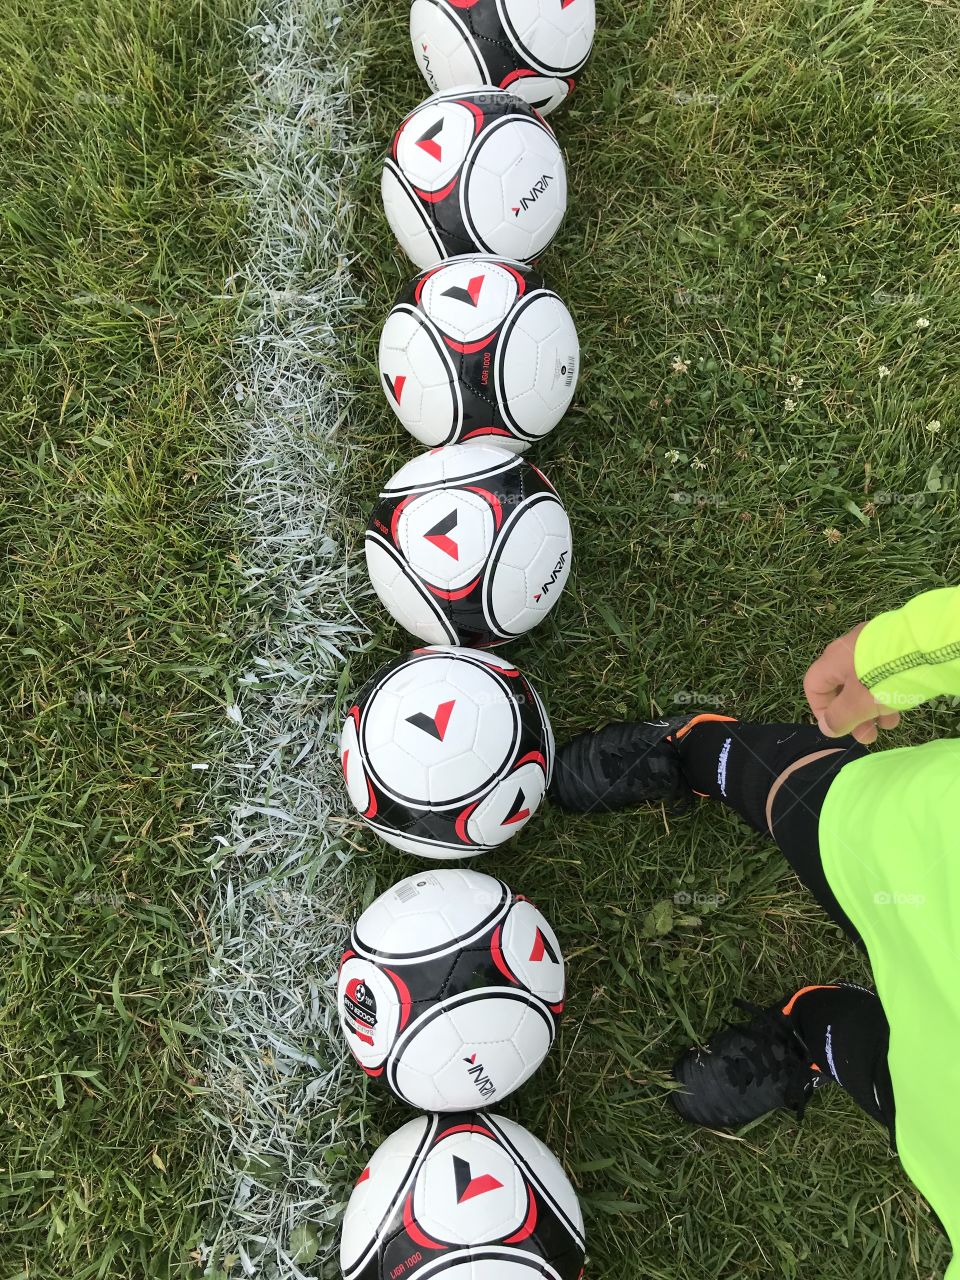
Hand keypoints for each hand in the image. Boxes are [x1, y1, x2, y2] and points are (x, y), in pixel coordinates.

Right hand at [803, 622, 900, 744]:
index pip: (814, 687)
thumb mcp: (857, 704)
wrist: (922, 647)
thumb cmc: (881, 678)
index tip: (840, 729)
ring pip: (865, 682)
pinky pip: (882, 672)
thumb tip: (826, 727)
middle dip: (854, 716)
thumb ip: (839, 718)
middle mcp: (848, 648)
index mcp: (832, 660)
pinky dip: (886, 691)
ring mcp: (871, 644)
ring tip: (890, 725)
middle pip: (842, 688)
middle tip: (869, 735)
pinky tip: (901, 703)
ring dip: (873, 708)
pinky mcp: (893, 644)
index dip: (822, 711)